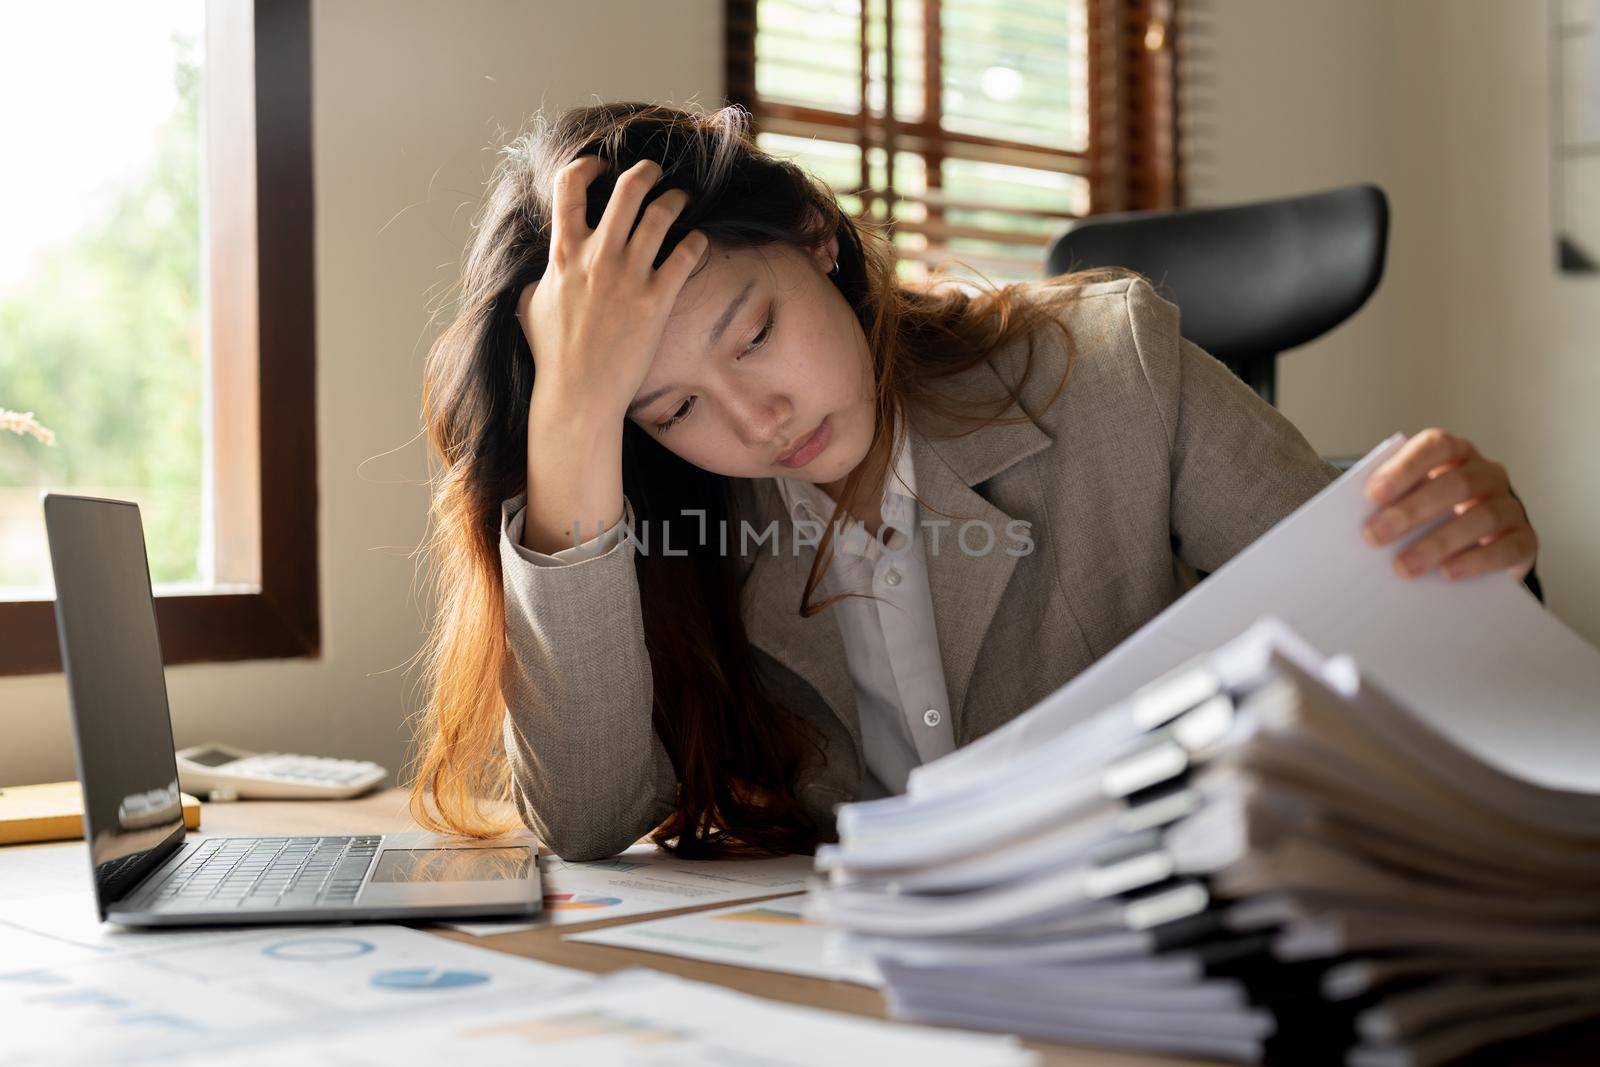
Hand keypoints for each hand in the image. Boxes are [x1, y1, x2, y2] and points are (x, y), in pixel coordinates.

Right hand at [516, 155, 707, 414]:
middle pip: (627, 188)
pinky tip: (697, 242)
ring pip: (661, 214)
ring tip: (681, 200)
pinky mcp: (656, 300)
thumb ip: (540, 275)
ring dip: (675, 199)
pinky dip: (696, 241)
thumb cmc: (553, 355)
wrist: (579, 394)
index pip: (569, 185)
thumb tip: (543, 265)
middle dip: (646, 171)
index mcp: (563, 253)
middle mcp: (597, 257)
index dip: (587, 165)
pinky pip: (686, 254)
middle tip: (655, 173)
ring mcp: (629, 277)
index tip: (600, 167)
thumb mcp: (529, 305)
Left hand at [1361, 428, 1537, 581]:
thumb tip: (1361, 526)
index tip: (1372, 494)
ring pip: (1482, 516)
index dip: (1405, 468)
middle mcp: (1487, 473)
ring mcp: (1510, 505)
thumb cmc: (1430, 517)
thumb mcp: (1408, 502)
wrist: (1478, 545)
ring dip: (1439, 542)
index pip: (1436, 446)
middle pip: (1456, 484)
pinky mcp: (1523, 539)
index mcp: (1455, 454)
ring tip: (1404, 567)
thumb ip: (1389, 504)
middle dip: (1412, 510)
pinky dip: (1477, 560)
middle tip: (1374, 536)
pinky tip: (1448, 572)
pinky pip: (1508, 547)